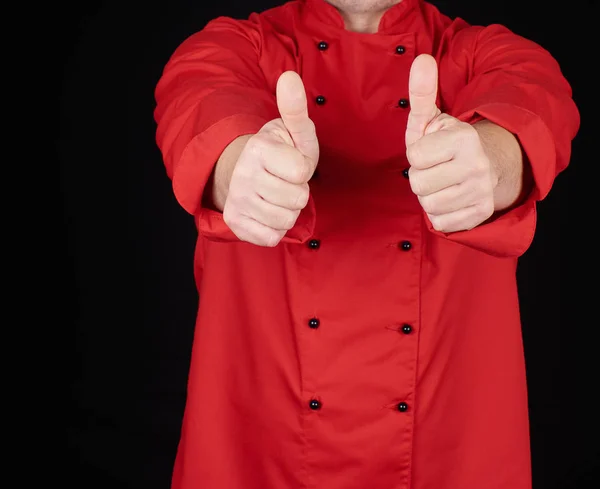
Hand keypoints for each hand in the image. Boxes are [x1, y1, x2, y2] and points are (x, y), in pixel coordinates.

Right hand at [223, 71, 318, 246]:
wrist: (242, 171)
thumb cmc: (277, 153)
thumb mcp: (290, 131)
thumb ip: (295, 109)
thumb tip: (290, 76)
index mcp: (258, 149)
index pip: (302, 172)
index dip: (303, 169)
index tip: (290, 162)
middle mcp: (243, 176)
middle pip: (297, 199)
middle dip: (297, 191)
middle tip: (283, 181)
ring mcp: (237, 202)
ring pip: (286, 220)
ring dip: (288, 211)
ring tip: (277, 195)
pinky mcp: (236, 224)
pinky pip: (272, 237)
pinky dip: (275, 228)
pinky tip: (267, 212)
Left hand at [405, 54, 497, 232]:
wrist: (490, 164)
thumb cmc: (450, 143)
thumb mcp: (434, 118)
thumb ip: (422, 93)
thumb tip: (421, 60)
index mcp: (464, 139)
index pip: (415, 157)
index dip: (417, 154)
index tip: (431, 150)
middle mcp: (476, 166)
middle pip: (418, 184)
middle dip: (421, 177)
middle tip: (436, 169)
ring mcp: (481, 192)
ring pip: (428, 205)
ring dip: (430, 196)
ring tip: (443, 183)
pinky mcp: (481, 214)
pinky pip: (440, 222)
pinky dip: (440, 213)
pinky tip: (451, 198)